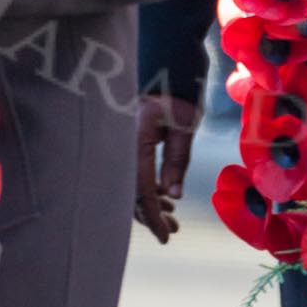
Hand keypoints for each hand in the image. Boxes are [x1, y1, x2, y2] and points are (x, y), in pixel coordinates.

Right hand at [134, 93, 200, 244]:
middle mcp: (122, 146)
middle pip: (131, 193)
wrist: (166, 69)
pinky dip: (147, 189)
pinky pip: (132, 174)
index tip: (165, 236)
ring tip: (173, 218)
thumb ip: (177, 160)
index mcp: (134, 140)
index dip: (153, 217)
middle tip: (173, 230)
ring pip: (130, 186)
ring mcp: (122, 146)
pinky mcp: (127, 146)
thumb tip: (173, 196)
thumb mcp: (184, 125)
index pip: (141, 189)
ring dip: (149, 204)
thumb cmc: (178, 93)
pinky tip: (164, 197)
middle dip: (151, 215)